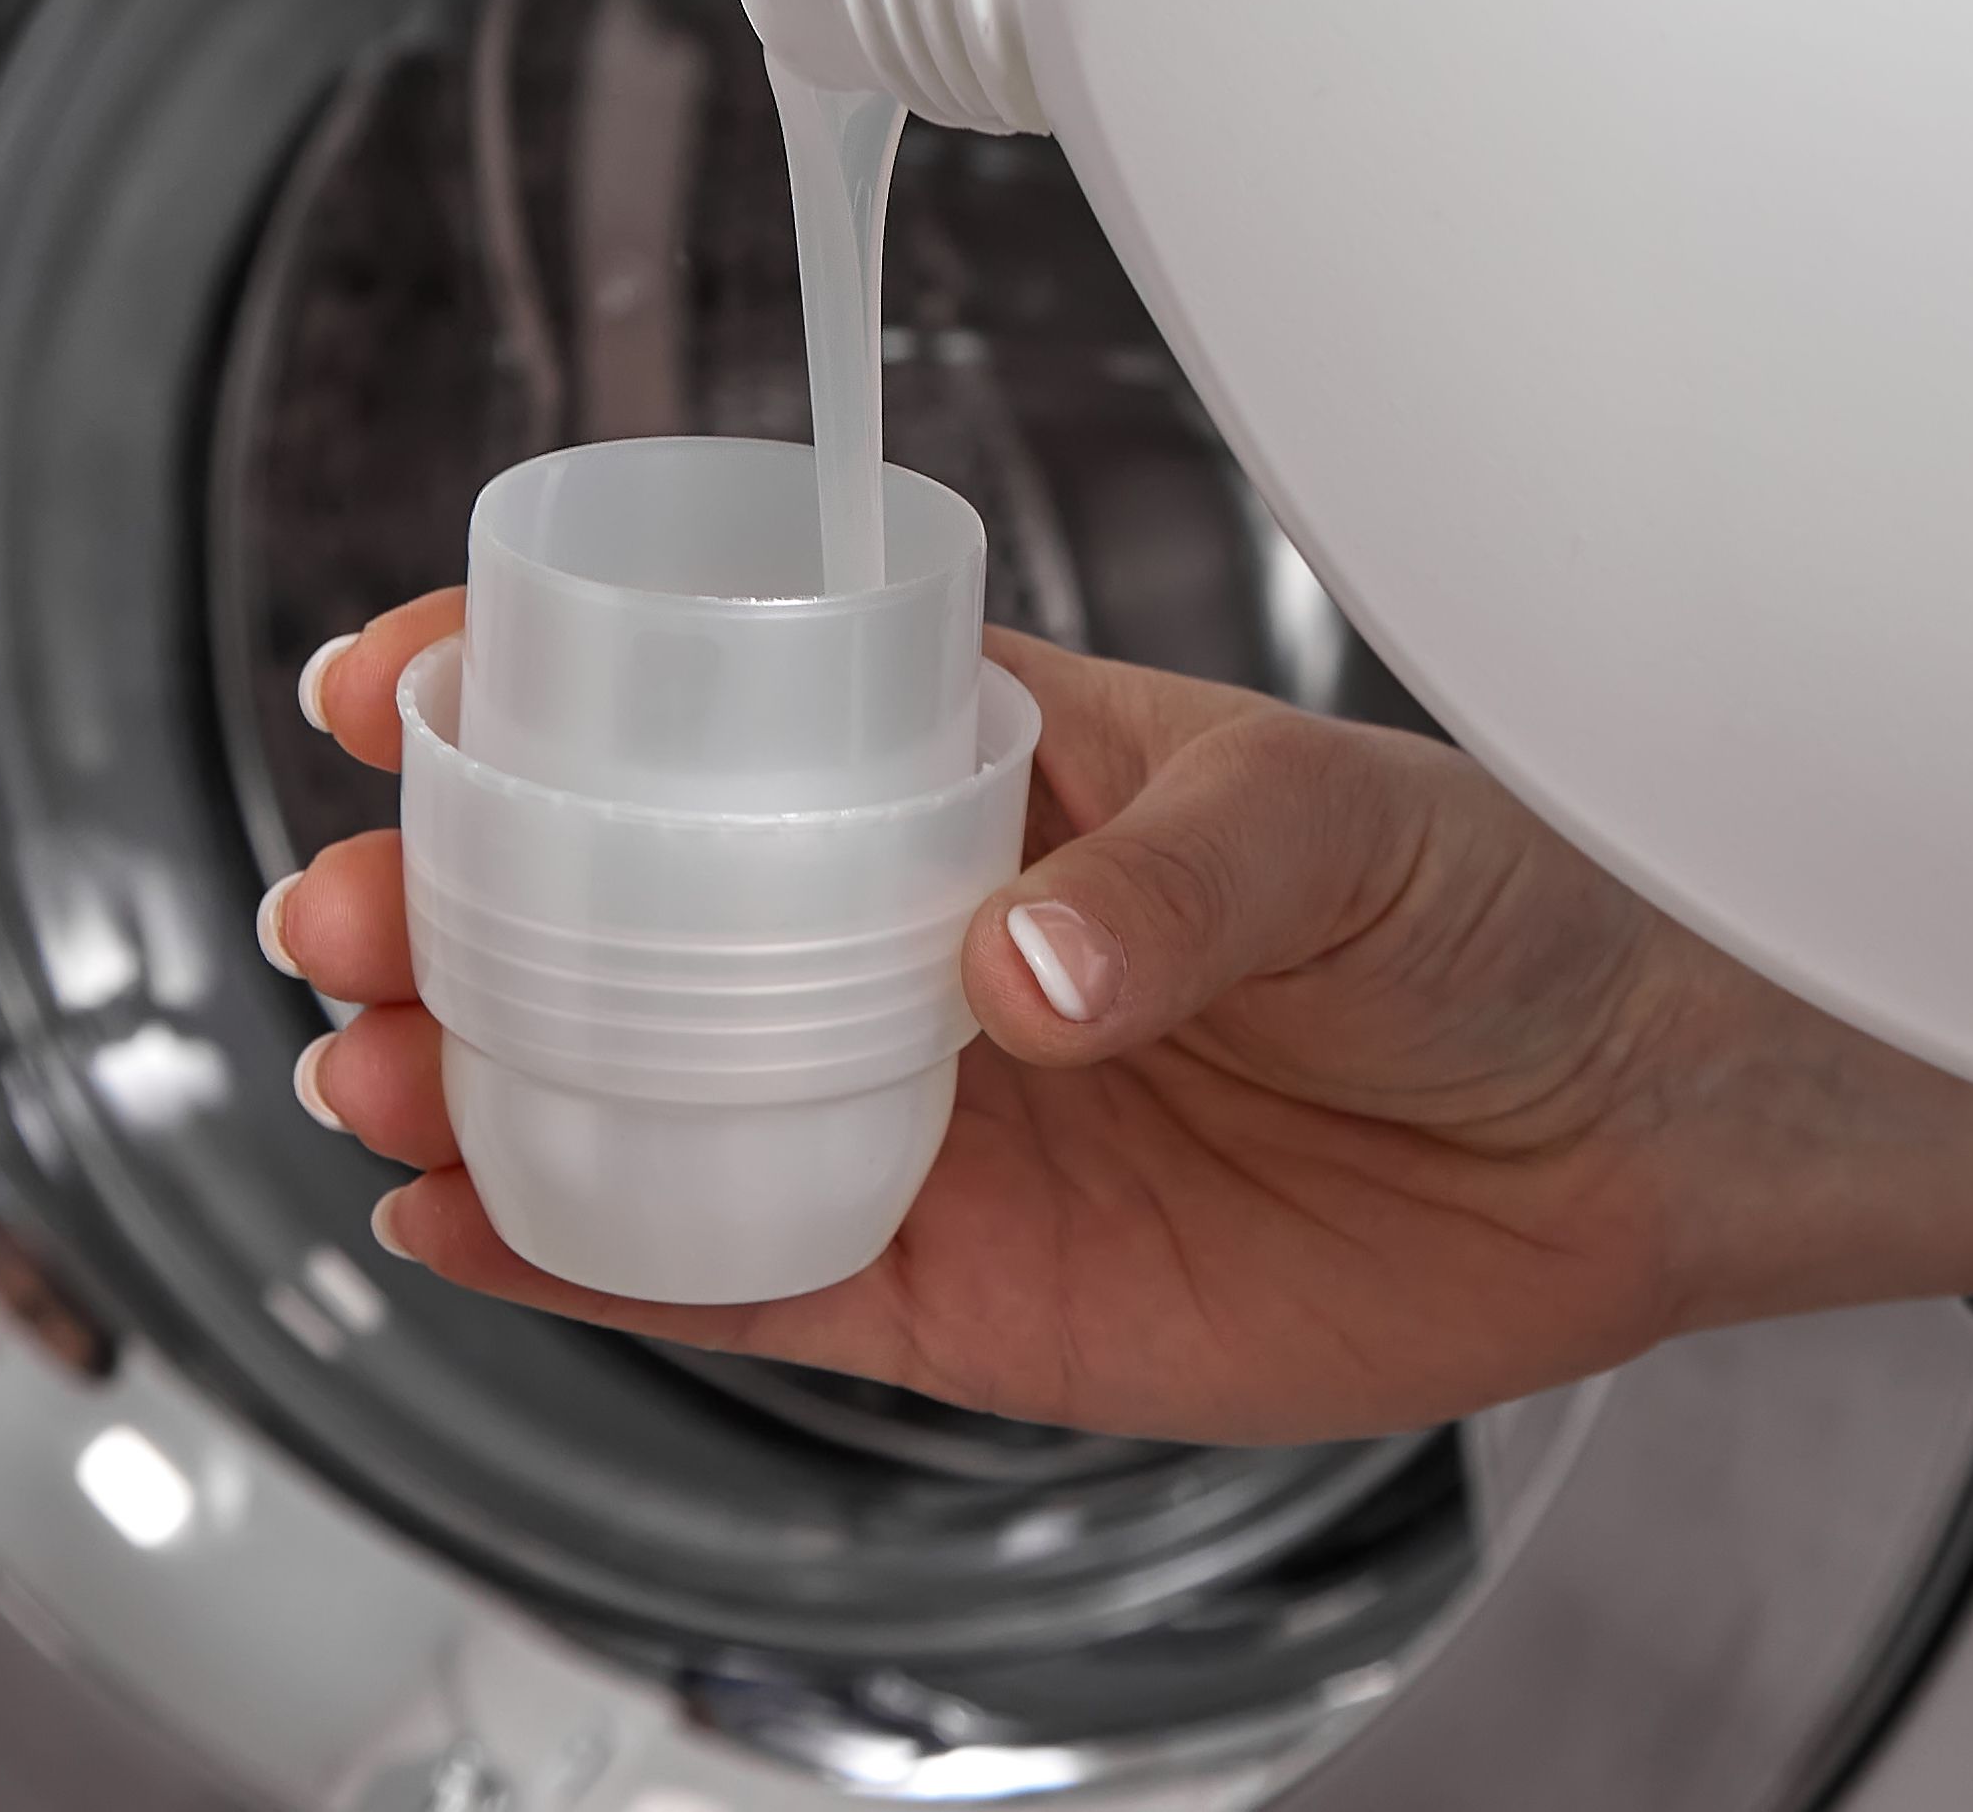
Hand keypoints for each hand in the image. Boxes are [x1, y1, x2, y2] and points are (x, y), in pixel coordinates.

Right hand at [269, 604, 1972, 1445]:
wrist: (1625, 1127)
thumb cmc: (1494, 910)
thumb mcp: (1335, 832)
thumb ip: (1171, 888)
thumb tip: (1015, 972)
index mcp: (968, 765)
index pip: (699, 707)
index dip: (523, 689)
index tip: (396, 686)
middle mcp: (903, 936)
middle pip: (610, 917)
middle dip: (444, 906)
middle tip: (346, 913)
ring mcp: (915, 1113)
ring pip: (628, 1096)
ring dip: (473, 1079)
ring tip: (368, 1072)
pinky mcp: (957, 1286)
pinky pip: (726, 1268)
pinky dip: (580, 1254)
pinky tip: (458, 1224)